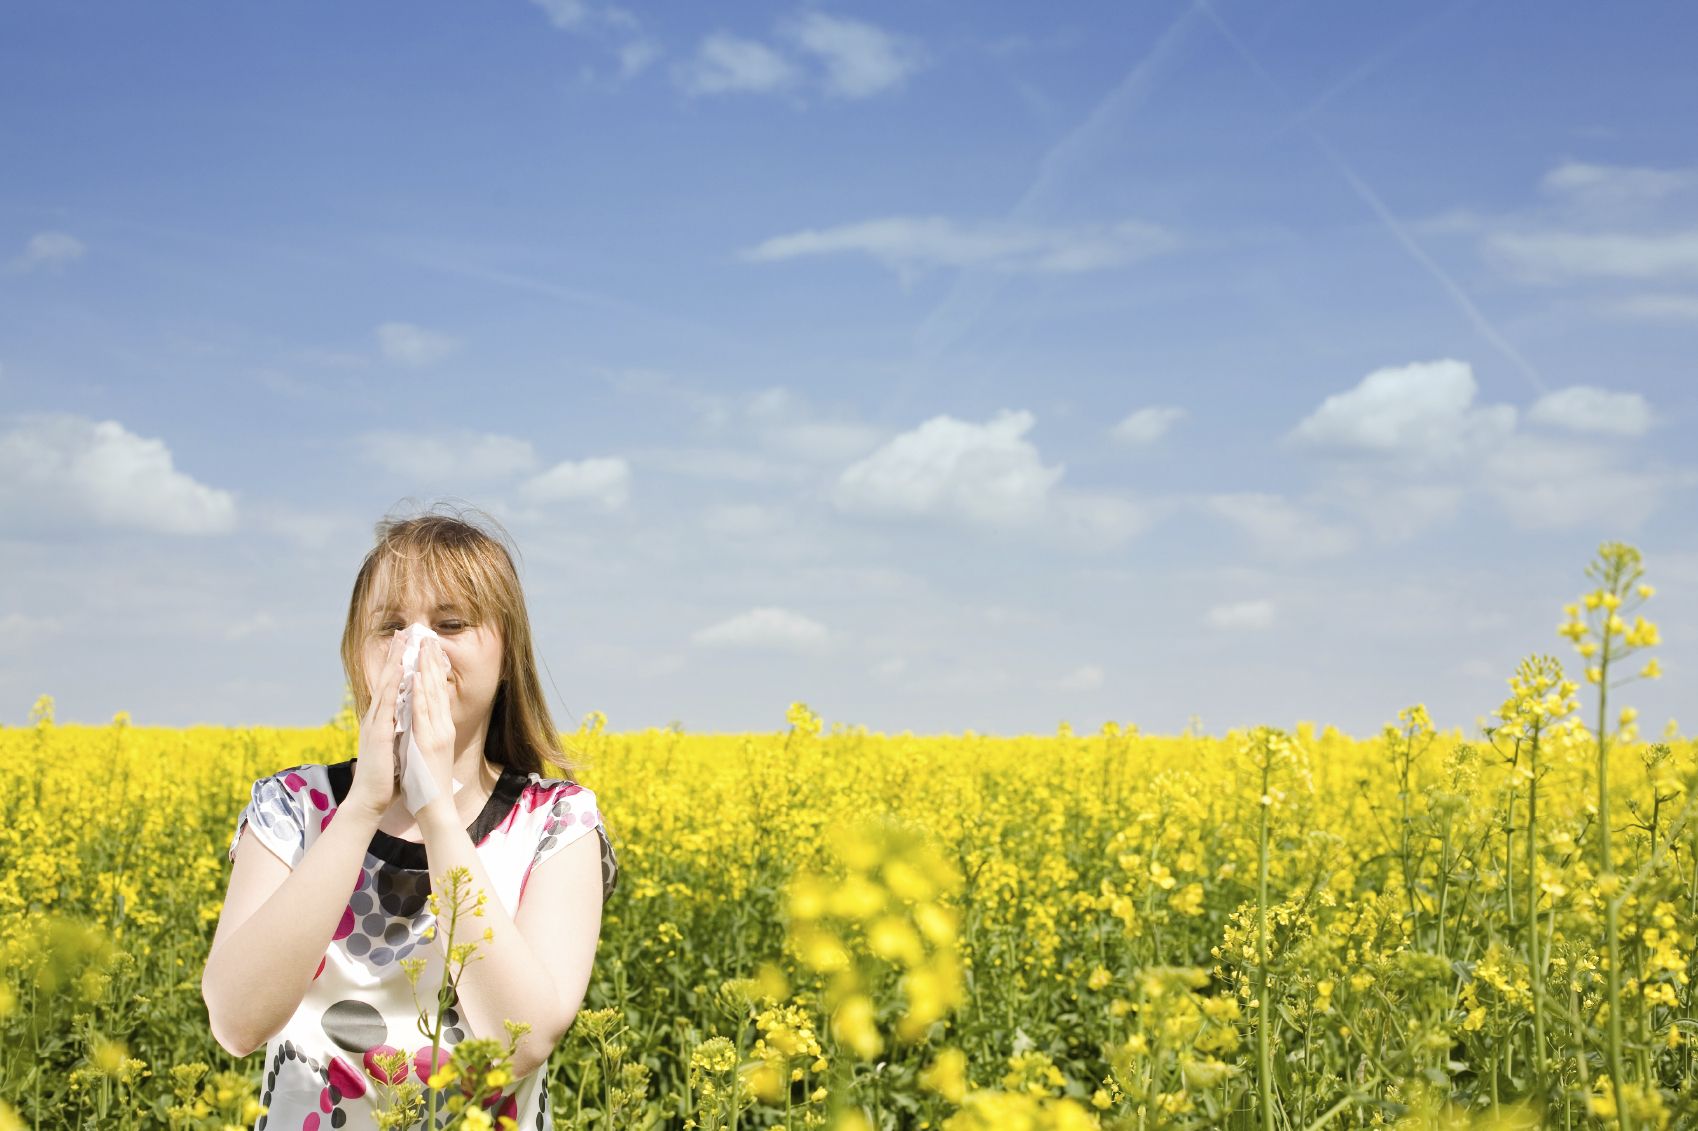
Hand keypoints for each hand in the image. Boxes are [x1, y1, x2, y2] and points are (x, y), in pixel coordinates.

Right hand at [349, 632, 406, 818]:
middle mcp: (376, 717)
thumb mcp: (394, 746)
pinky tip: (400, 670)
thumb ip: (397, 730)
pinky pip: (387, 704)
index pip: (391, 687)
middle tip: (403, 632)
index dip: (397, 666)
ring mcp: (375, 723)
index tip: (406, 646)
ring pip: (385, 686)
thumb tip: (404, 720)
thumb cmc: (384, 777)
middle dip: (395, 655)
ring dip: (394, 662)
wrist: (370, 800)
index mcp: (382, 720)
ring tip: (402, 640)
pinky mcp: (378, 733)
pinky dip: (393, 685)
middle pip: (386, 679)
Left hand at [409, 636, 457, 806]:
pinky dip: (421, 693)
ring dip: (428, 670)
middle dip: (433, 663)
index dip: (434, 671)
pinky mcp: (429, 741)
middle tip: (430, 638)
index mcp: (441, 729)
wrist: (434, 807)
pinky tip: (418, 677)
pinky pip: (423, 713)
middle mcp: (442, 727)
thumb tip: (419, 723)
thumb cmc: (428, 784)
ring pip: (433, 695)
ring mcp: (437, 733)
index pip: (438, 694)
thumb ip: (426, 736)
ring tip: (425, 647)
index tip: (430, 651)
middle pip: (439, 689)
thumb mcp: (427, 753)